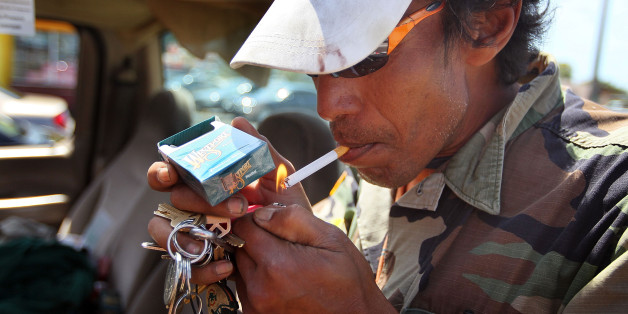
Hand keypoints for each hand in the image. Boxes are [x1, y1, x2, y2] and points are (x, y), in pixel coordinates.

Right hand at [146, 117, 310, 283]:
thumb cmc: (285, 207)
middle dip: (201, 201)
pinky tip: (228, 266)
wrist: (298, 248)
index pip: (172, 173)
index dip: (162, 171)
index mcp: (207, 183)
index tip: (171, 173)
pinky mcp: (202, 263)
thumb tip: (238, 123)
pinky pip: (187, 267)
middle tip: (238, 206)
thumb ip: (261, 150)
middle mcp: (196, 208)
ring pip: (166, 233)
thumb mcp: (280, 177)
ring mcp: (196, 235)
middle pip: (174, 200)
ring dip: (187, 234)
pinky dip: (203, 268)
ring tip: (222, 236)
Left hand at [232, 204, 395, 313]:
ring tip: (285, 265)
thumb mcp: (330, 239)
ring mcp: (256, 305)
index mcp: (277, 263)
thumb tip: (261, 212)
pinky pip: (245, 287)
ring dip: (255, 260)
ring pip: (240, 267)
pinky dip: (257, 280)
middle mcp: (260, 287)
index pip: (244, 227)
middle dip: (256, 240)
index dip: (258, 219)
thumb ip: (293, 219)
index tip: (274, 224)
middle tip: (284, 244)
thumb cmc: (347, 279)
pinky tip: (281, 281)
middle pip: (238, 247)